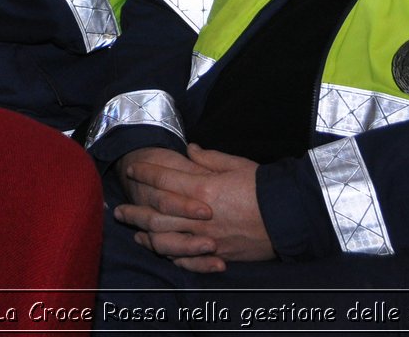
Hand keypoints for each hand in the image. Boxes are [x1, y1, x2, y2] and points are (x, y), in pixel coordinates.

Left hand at [113, 145, 274, 270]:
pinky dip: (169, 255)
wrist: (290, 215)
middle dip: (135, 210)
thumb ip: (208, 159)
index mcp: (202, 189)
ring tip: (133, 231)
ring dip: (145, 235)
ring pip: (165, 240)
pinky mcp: (216, 254)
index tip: (131, 170)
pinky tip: (159, 250)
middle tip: (118, 209)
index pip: (164, 180)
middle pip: (156, 214)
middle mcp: (198, 216)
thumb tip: (189, 149)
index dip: (145, 174)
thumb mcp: (236, 164)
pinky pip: (185, 258)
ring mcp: (206, 238)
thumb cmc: (263, 186)